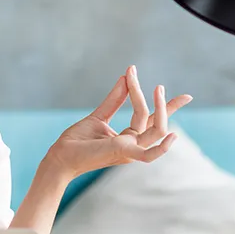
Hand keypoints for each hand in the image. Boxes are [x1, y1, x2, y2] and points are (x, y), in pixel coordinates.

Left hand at [46, 64, 192, 180]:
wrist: (61, 155)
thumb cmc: (78, 140)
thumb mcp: (99, 115)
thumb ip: (114, 99)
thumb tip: (125, 77)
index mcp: (128, 137)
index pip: (149, 117)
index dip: (157, 101)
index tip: (160, 83)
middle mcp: (133, 144)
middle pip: (158, 123)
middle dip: (167, 105)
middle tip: (162, 86)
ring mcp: (131, 150)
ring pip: (156, 130)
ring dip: (160, 109)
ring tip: (157, 89)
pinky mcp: (124, 154)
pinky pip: (150, 153)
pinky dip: (163, 147)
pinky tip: (173, 133)